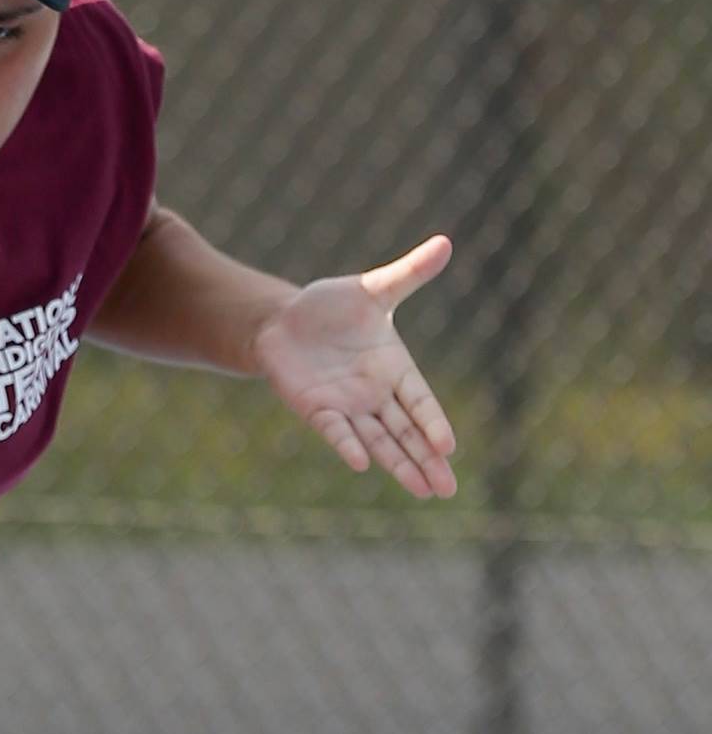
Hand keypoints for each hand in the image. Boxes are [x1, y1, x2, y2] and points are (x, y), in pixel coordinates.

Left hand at [253, 234, 456, 498]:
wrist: (284, 321)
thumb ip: (409, 273)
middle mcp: (375, 395)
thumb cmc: (331, 308)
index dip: (433, 423)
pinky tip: (362, 464)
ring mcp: (347, 406)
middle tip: (448, 490)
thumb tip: (446, 243)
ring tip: (422, 490)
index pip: (421, 402)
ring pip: (379, 442)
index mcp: (395, 369)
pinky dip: (348, 445)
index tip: (449, 446)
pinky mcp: (318, 409)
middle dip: (426, 461)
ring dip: (398, 466)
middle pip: (407, 434)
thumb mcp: (374, 289)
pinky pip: (336, 431)